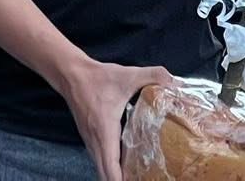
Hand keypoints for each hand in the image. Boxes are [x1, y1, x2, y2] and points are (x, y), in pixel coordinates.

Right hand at [56, 57, 177, 180]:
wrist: (71, 74)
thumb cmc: (98, 78)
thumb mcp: (128, 75)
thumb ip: (153, 76)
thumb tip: (174, 81)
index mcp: (105, 132)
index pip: (110, 168)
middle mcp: (95, 142)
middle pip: (105, 175)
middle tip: (142, 180)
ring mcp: (90, 142)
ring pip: (101, 168)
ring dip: (115, 176)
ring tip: (136, 177)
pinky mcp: (89, 138)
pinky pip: (100, 160)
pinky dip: (110, 167)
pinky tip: (125, 164)